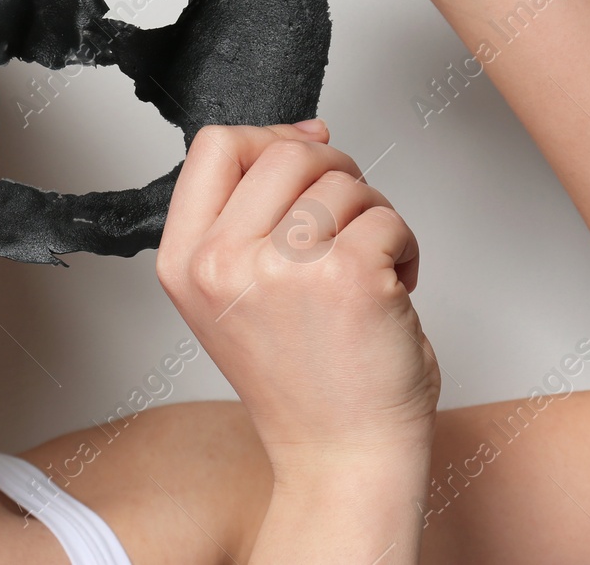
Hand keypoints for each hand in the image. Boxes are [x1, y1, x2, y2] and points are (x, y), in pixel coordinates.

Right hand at [155, 120, 440, 483]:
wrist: (341, 456)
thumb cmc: (303, 376)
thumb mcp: (235, 291)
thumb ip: (249, 214)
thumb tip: (308, 134)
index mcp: (185, 262)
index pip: (216, 146)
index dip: (271, 137)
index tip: (307, 156)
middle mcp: (222, 263)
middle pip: (286, 152)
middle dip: (335, 174)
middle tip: (350, 220)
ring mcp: (282, 270)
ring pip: (343, 182)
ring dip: (373, 216)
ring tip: (368, 269)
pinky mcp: (347, 277)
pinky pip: (387, 218)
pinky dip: (405, 248)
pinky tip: (392, 289)